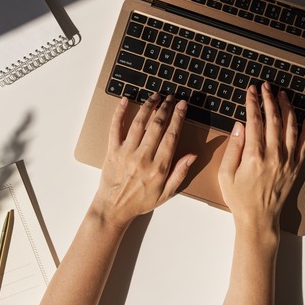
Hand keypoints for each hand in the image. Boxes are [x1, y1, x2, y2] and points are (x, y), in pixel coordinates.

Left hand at [91, 93, 196, 228]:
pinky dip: (120, 112)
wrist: (114, 208)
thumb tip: (192, 155)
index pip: (171, 136)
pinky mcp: (112, 151)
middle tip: (171, 97)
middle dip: (166, 108)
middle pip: (157, 125)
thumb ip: (180, 173)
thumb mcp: (166, 193)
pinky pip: (115, 128)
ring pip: (139, 123)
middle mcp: (143, 157)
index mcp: (158, 167)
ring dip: (148, 107)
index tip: (182, 105)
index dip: (178, 117)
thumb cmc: (141, 202)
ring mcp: (126, 152)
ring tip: (155, 96)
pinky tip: (126, 100)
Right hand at [218, 83, 304, 238]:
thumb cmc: (239, 198)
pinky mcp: (295, 167)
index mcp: (254, 156)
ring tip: (282, 94)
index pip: (255, 121)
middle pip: (274, 119)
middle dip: (269, 99)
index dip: (253, 103)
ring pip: (290, 127)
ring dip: (287, 108)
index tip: (251, 91)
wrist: (258, 218)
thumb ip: (233, 148)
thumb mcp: (225, 174)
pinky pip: (304, 144)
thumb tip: (240, 126)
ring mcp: (287, 161)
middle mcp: (274, 155)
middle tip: (266, 86)